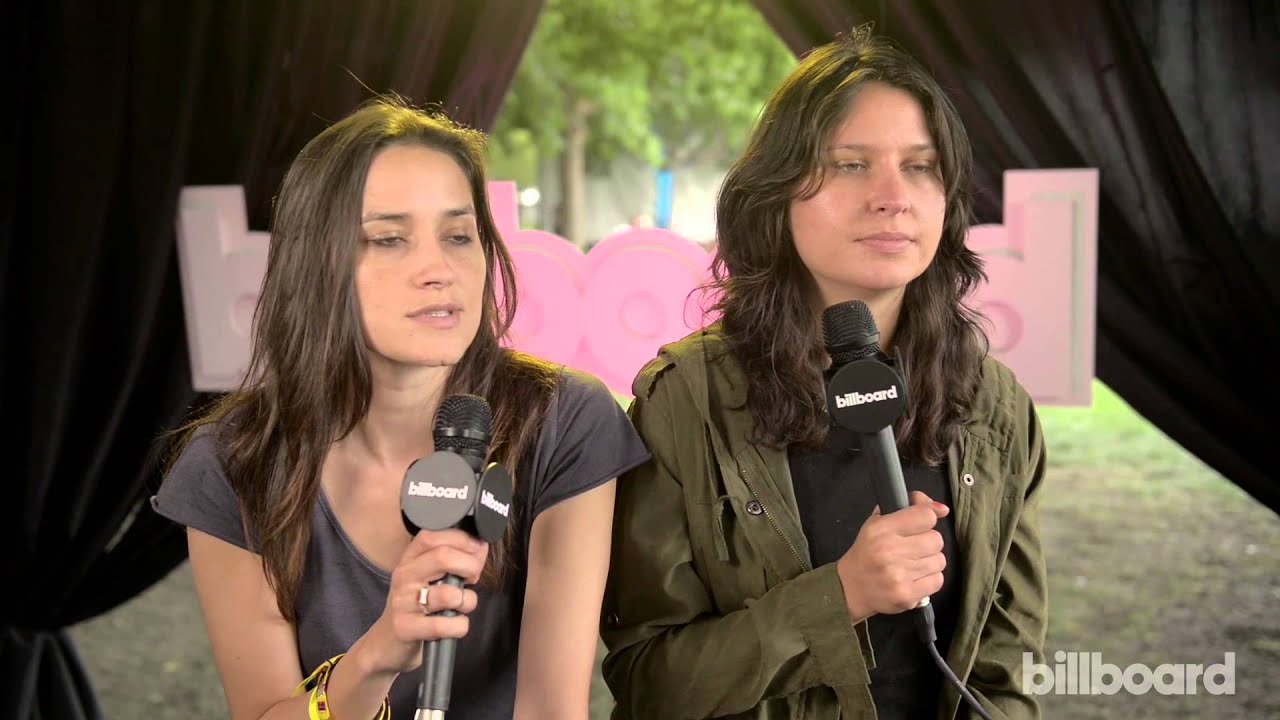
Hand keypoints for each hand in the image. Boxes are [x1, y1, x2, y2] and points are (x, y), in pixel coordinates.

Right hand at [359, 529, 488, 674]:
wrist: (387, 642)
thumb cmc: (417, 605)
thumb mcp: (429, 577)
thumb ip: (452, 559)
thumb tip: (481, 545)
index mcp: (410, 559)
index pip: (433, 536)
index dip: (462, 540)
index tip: (477, 551)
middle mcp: (404, 576)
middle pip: (443, 557)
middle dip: (470, 566)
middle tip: (472, 578)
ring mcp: (403, 603)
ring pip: (450, 595)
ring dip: (467, 602)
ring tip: (460, 607)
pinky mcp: (406, 628)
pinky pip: (445, 625)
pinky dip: (459, 626)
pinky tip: (453, 625)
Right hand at [836, 491, 948, 622]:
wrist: (850, 587)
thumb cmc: (867, 551)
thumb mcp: (878, 521)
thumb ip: (909, 506)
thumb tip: (943, 509)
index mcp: (881, 528)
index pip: (926, 516)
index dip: (927, 519)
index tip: (919, 526)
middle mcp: (889, 550)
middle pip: (936, 540)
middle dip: (928, 543)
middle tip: (913, 548)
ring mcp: (898, 575)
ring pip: (939, 561)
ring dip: (930, 562)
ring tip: (913, 564)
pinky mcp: (906, 595)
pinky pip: (938, 581)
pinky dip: (930, 579)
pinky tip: (914, 577)